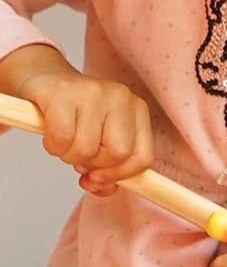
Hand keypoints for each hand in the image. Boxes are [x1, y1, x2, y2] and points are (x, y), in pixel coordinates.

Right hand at [19, 69, 153, 196]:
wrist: (43, 80)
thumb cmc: (76, 116)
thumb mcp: (100, 140)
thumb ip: (108, 170)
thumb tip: (99, 186)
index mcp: (138, 110)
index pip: (143, 157)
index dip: (120, 175)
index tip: (100, 176)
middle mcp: (121, 97)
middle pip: (117, 154)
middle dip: (94, 164)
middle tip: (80, 154)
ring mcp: (93, 92)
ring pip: (86, 150)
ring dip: (68, 155)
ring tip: (64, 141)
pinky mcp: (63, 93)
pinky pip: (61, 139)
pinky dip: (53, 146)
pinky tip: (50, 134)